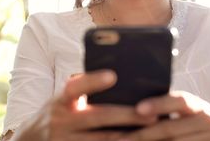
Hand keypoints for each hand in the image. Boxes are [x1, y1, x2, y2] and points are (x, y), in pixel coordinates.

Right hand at [11, 70, 157, 140]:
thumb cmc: (55, 116)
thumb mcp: (60, 101)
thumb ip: (80, 90)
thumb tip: (115, 77)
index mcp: (60, 102)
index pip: (74, 88)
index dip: (92, 81)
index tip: (113, 75)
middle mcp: (60, 122)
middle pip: (97, 118)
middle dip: (126, 116)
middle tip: (152, 114)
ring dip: (129, 137)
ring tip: (153, 132)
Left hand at [119, 91, 209, 140]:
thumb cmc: (197, 125)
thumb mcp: (190, 114)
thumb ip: (167, 109)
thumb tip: (132, 108)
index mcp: (198, 106)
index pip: (179, 100)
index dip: (159, 104)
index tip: (138, 109)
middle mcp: (207, 122)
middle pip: (169, 128)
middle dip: (141, 135)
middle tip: (118, 139)